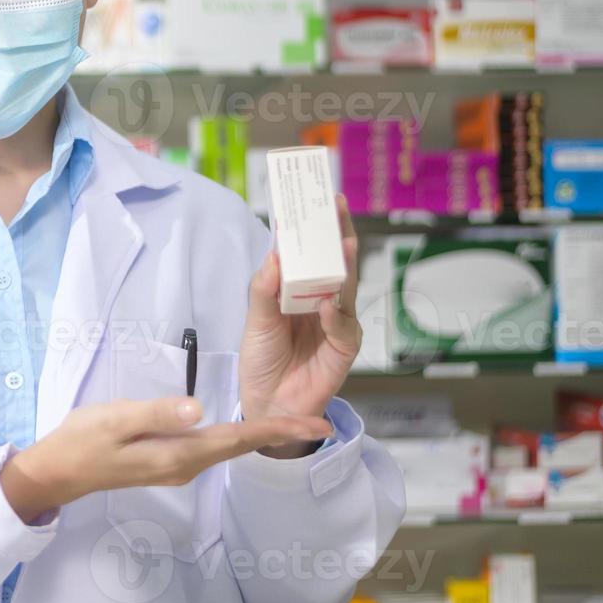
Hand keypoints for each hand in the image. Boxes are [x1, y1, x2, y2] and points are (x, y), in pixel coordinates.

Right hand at [0, 397, 332, 523]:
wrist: (59, 471)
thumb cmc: (83, 440)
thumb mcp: (116, 418)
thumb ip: (158, 412)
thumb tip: (198, 407)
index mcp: (178, 454)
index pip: (236, 439)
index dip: (276, 429)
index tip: (312, 424)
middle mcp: (185, 464)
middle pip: (240, 446)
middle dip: (280, 433)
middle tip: (319, 421)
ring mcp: (178, 465)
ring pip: (229, 447)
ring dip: (262, 434)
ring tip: (292, 421)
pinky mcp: (169, 460)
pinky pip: (214, 447)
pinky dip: (238, 436)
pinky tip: (247, 427)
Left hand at [239, 195, 360, 458]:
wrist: (266, 403)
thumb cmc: (262, 358)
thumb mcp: (256, 318)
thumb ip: (265, 287)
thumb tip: (276, 250)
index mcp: (301, 291)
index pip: (312, 253)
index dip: (316, 227)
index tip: (318, 198)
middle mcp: (324, 301)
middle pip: (336, 262)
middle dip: (337, 232)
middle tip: (336, 205)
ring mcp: (337, 323)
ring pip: (346, 288)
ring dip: (344, 265)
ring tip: (342, 242)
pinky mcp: (343, 348)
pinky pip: (343, 326)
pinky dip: (336, 314)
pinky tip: (328, 302)